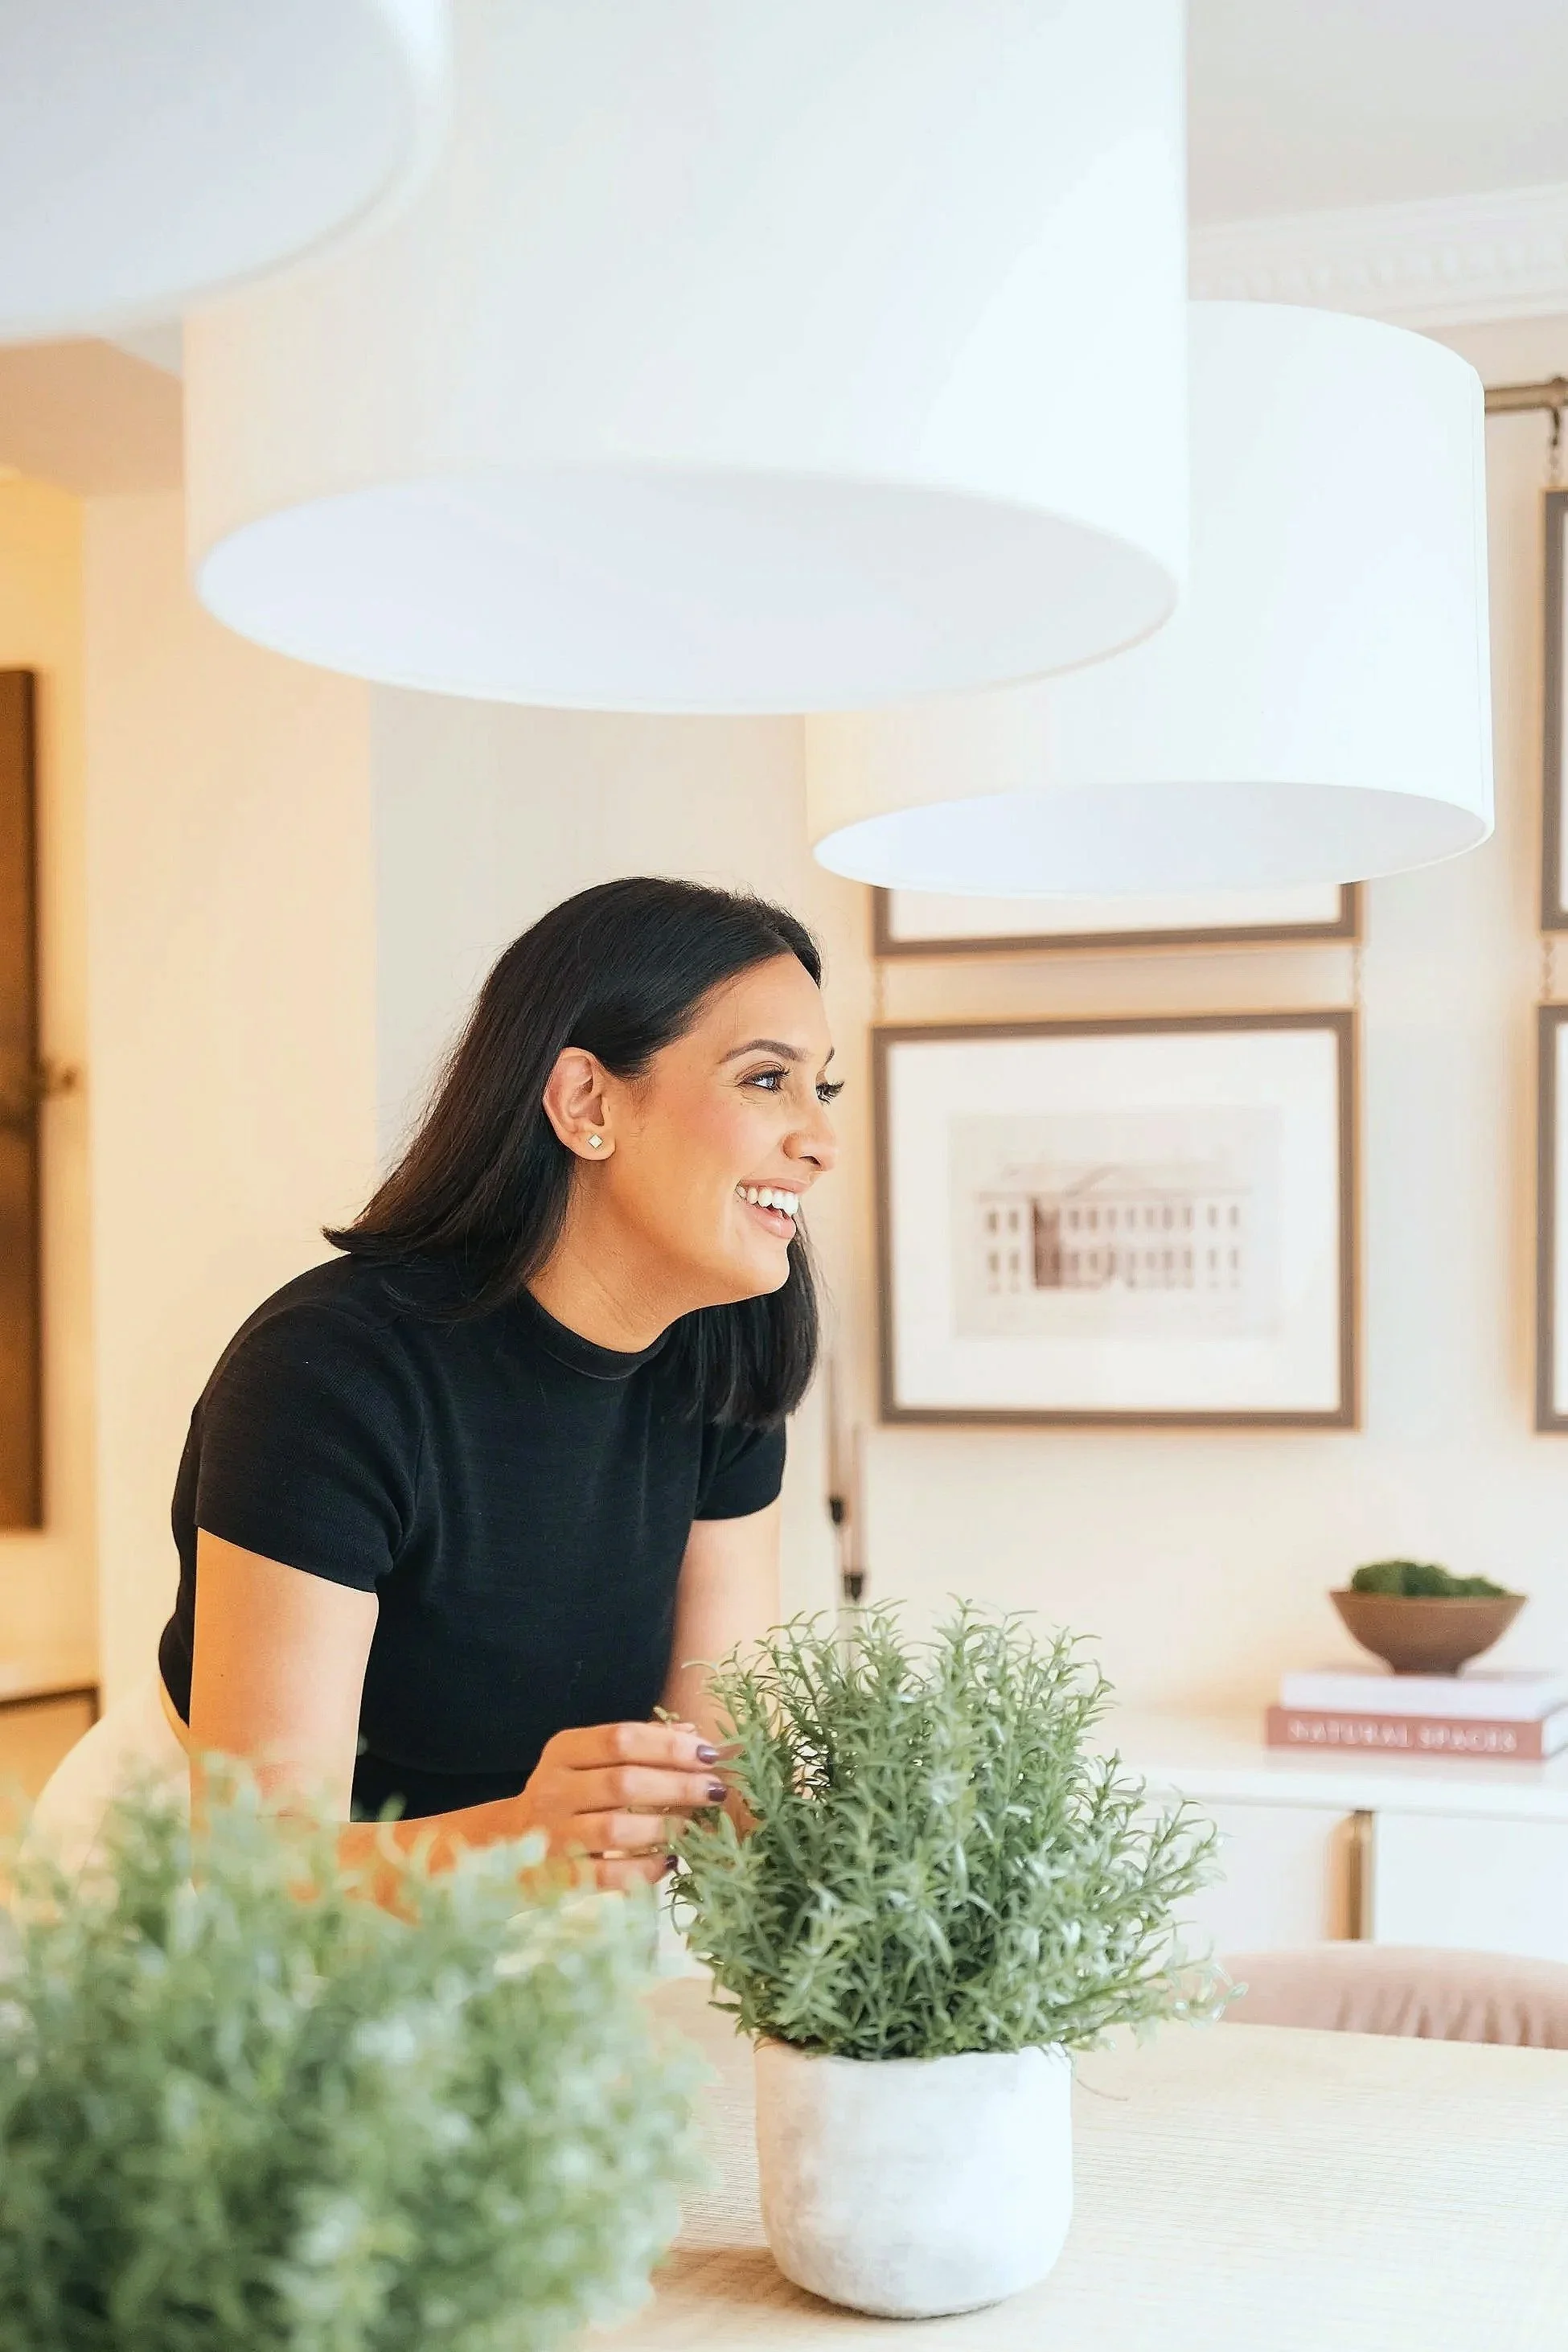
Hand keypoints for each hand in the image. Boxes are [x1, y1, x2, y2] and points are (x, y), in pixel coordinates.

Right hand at [512, 1719, 726, 1889]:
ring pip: (617, 1830)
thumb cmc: (566, 1796)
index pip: (621, 1738)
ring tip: (696, 1825)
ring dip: (666, 1828)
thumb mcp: (588, 1759)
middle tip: (715, 1790)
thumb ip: (637, 1744)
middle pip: (624, 1783)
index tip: (709, 1754)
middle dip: (679, 1786)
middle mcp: (553, 1789)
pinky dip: (645, 1869)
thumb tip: (691, 1734)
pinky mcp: (559, 1878)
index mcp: (563, 1751)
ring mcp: (553, 1836)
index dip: (669, 1746)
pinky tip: (669, 1860)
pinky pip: (610, 1875)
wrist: (506, 1846)